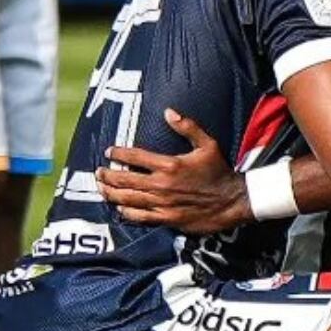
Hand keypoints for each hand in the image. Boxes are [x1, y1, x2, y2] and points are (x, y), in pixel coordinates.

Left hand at [97, 108, 250, 231]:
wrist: (232, 201)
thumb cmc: (219, 172)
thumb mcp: (208, 145)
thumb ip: (187, 127)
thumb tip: (168, 112)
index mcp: (169, 165)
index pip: (135, 157)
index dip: (118, 154)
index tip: (109, 152)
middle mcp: (162, 184)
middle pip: (125, 180)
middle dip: (107, 175)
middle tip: (99, 172)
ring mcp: (162, 203)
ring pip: (128, 199)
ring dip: (111, 193)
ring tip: (101, 188)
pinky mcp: (166, 218)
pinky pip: (140, 216)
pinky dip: (126, 212)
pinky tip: (119, 208)